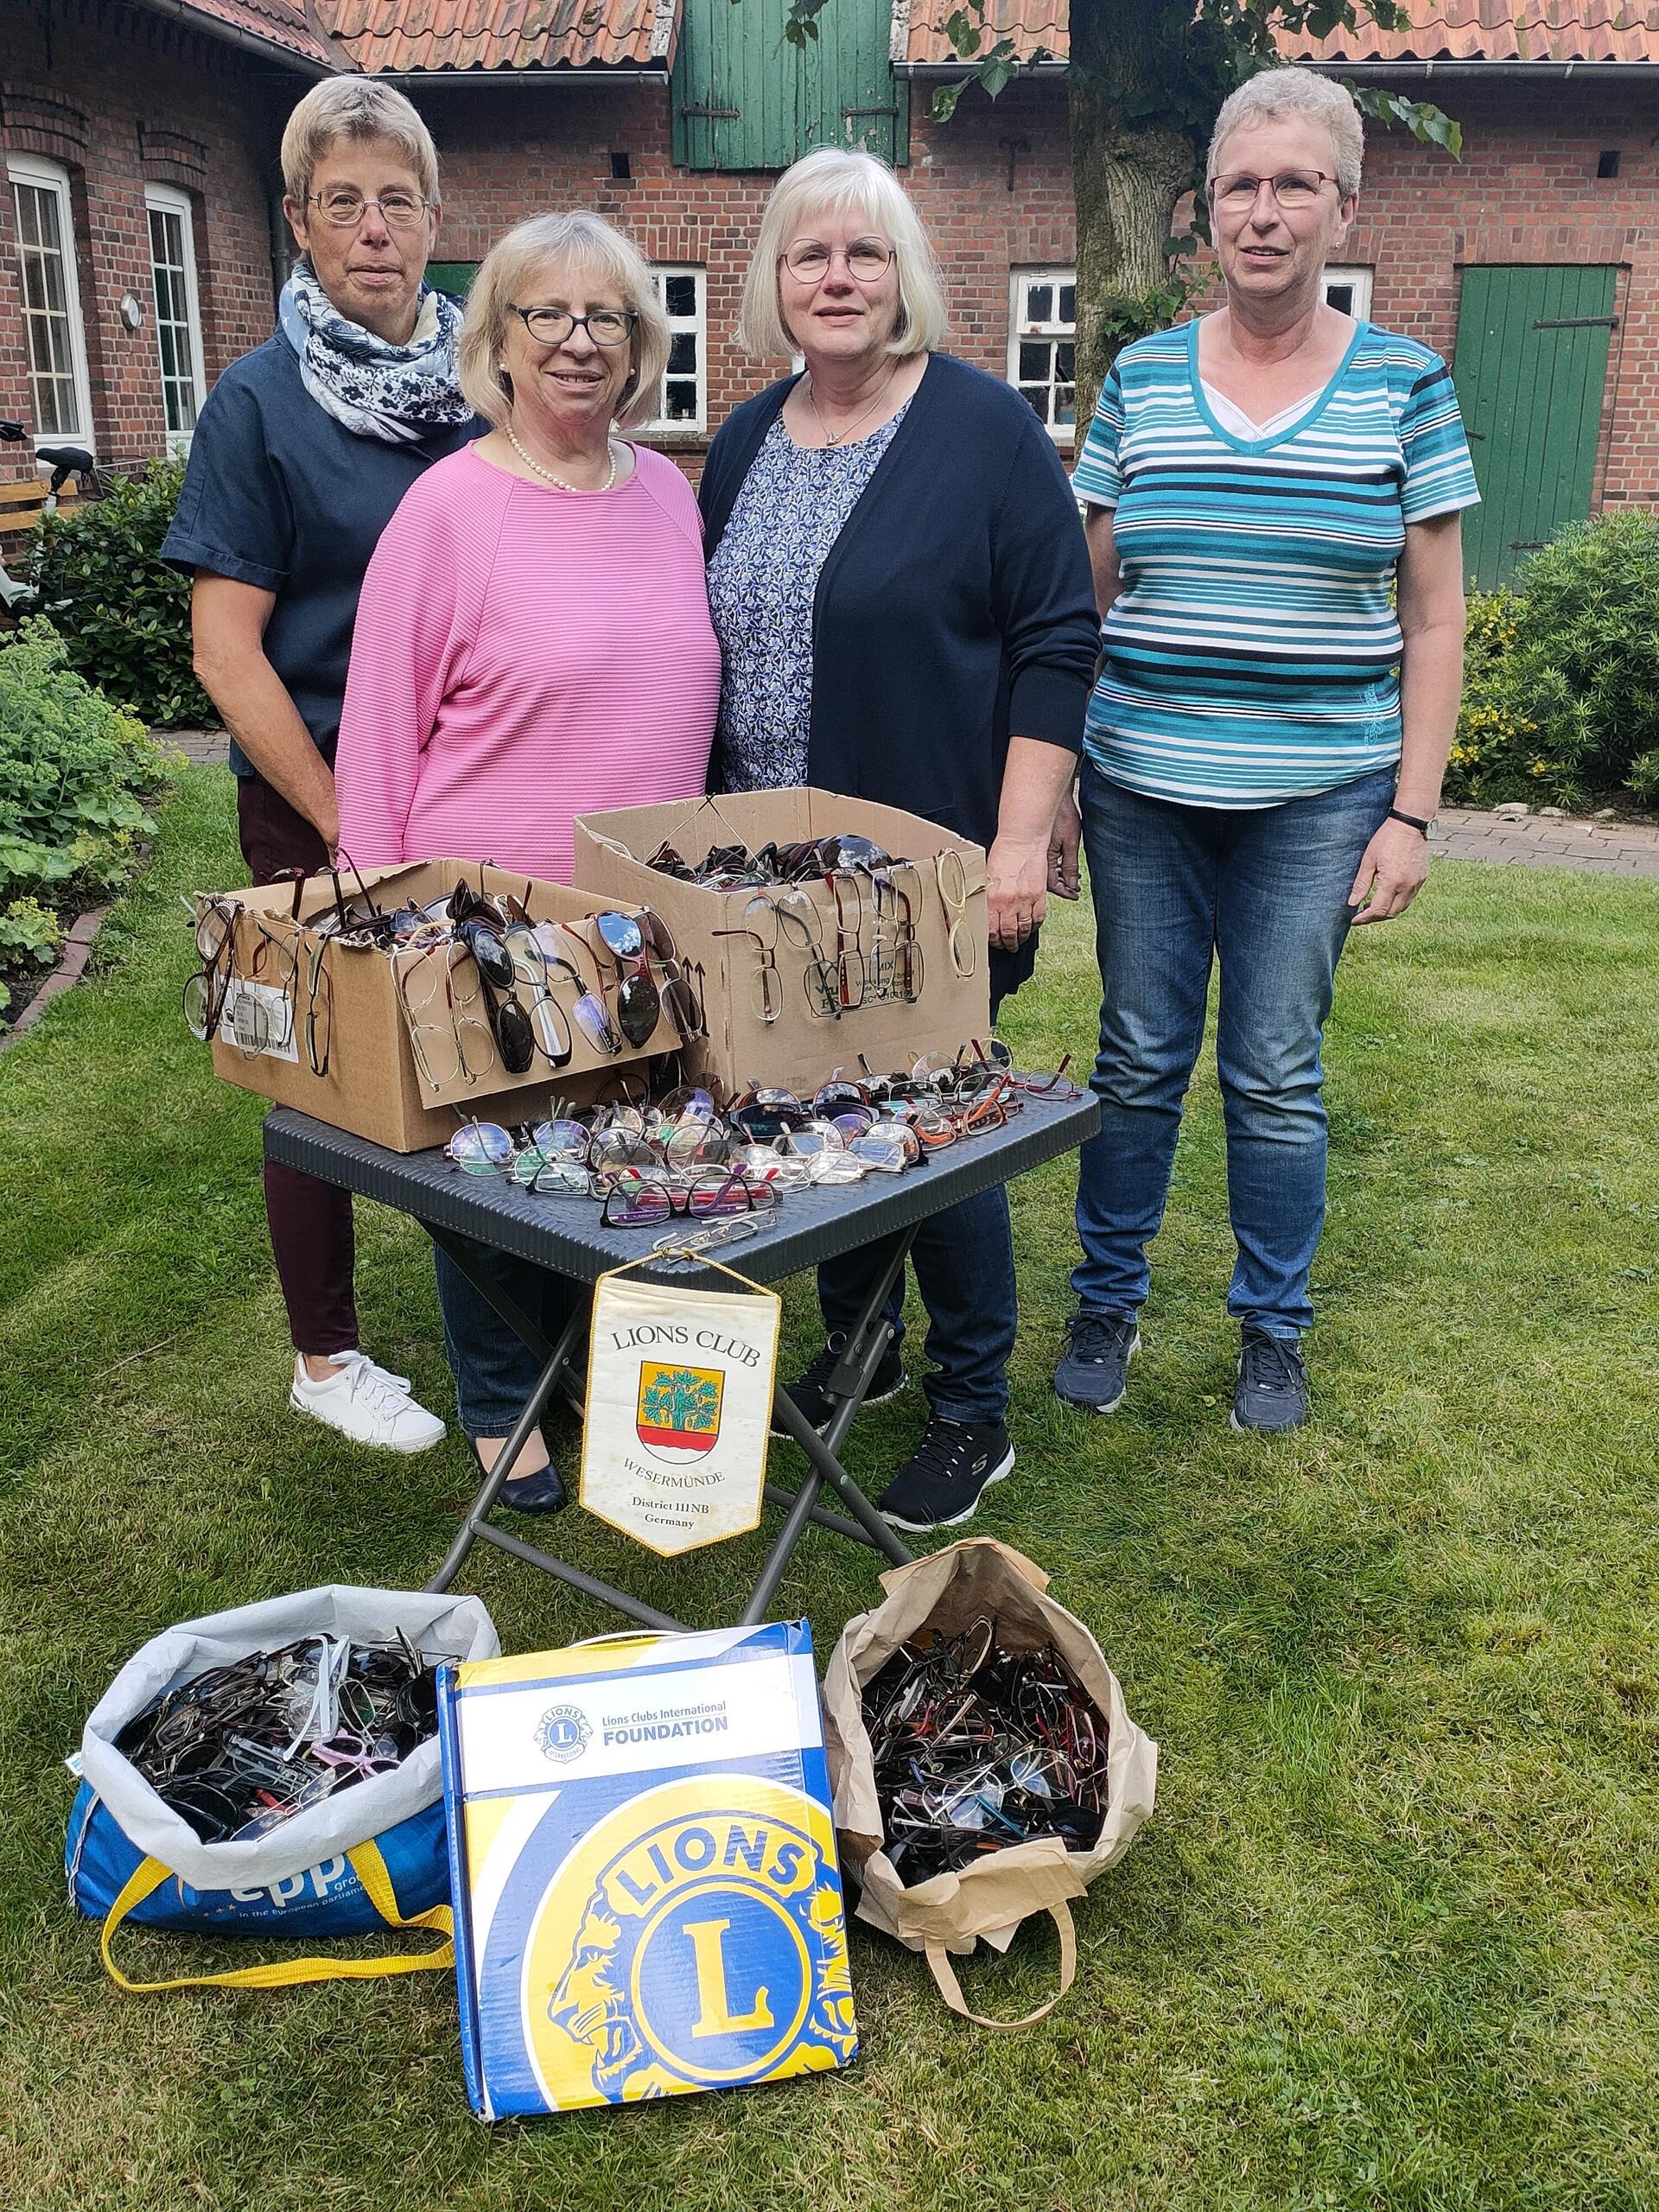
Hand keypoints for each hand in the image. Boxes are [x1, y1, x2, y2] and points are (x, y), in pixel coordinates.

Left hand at [985, 834, 1048, 949]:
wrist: (1021, 841)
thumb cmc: (1002, 854)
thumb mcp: (986, 877)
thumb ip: (987, 896)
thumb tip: (984, 912)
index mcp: (991, 898)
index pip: (990, 930)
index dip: (992, 940)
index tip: (993, 942)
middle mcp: (1007, 902)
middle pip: (1008, 933)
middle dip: (1007, 944)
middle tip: (1007, 946)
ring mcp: (1025, 900)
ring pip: (1024, 929)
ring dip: (1021, 938)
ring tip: (1018, 941)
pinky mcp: (1039, 896)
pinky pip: (1038, 918)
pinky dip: (1035, 926)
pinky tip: (1031, 927)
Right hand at [1048, 789, 1081, 900]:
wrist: (1056, 798)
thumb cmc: (1063, 816)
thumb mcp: (1072, 843)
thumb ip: (1071, 866)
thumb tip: (1072, 884)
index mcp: (1046, 858)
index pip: (1052, 884)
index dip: (1065, 891)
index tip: (1074, 894)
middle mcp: (1039, 857)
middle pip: (1047, 881)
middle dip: (1062, 886)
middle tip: (1074, 889)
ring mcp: (1039, 851)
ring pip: (1047, 872)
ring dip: (1060, 877)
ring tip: (1072, 878)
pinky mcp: (1040, 845)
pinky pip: (1046, 862)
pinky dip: (1056, 867)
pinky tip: (1063, 864)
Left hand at [1348, 817, 1429, 924]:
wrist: (1410, 824)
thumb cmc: (1387, 838)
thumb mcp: (1369, 860)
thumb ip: (1361, 884)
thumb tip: (1352, 903)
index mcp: (1393, 882)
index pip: (1379, 911)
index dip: (1365, 918)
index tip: (1354, 920)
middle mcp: (1407, 886)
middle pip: (1391, 913)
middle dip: (1375, 917)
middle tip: (1362, 913)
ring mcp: (1417, 883)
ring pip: (1402, 907)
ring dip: (1387, 911)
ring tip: (1373, 904)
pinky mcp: (1422, 878)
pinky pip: (1410, 898)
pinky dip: (1398, 902)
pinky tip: (1387, 894)